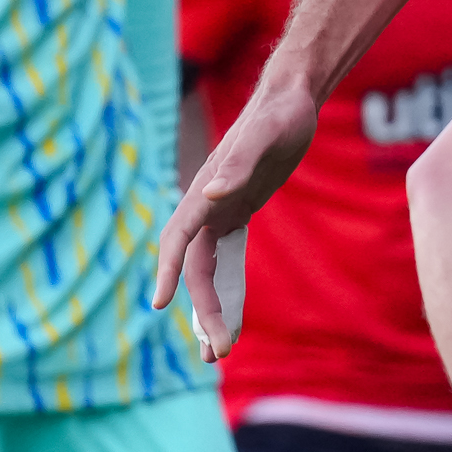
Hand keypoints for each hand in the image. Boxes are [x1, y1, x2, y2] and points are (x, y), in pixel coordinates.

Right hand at [152, 73, 319, 347]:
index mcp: (205, 193)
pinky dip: (224, 290)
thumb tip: (209, 194)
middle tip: (219, 352)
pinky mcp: (236, 215)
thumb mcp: (266, 136)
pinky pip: (223, 262)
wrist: (292, 99)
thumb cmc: (280, 114)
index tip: (159, 304)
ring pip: (205, 272)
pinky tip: (228, 318)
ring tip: (217, 353)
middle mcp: (205, 207)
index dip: (166, 272)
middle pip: (194, 269)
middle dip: (202, 310)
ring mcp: (218, 213)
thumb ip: (238, 163)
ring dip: (208, 310)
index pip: (178, 240)